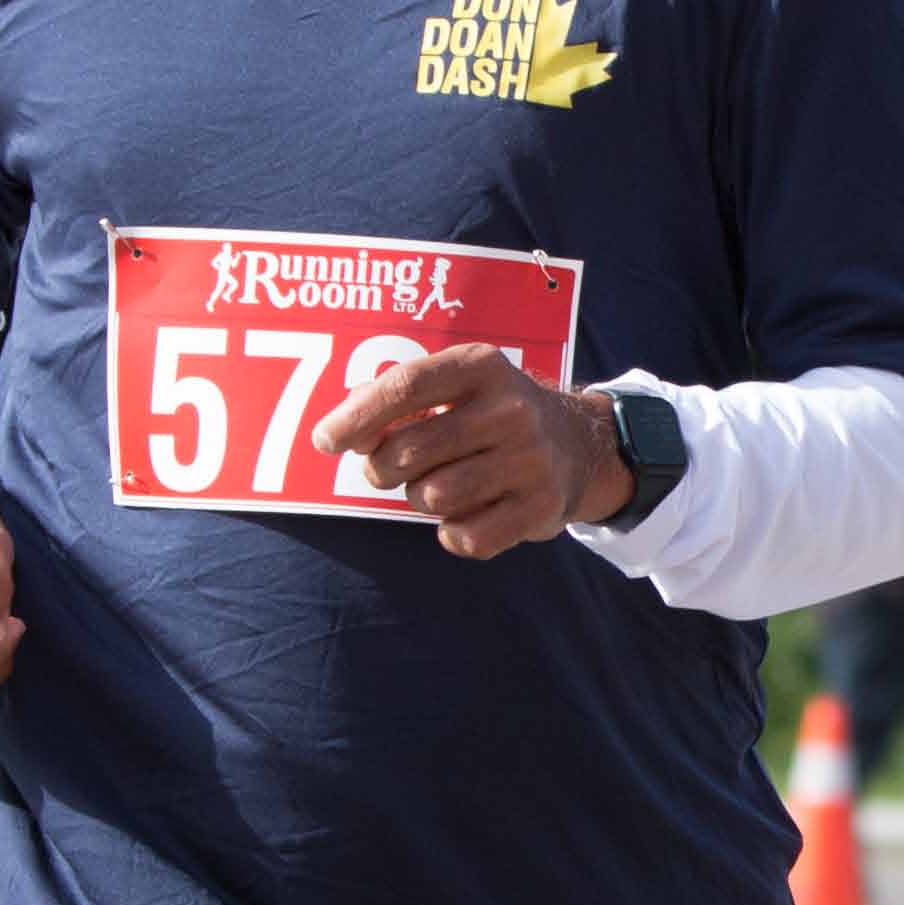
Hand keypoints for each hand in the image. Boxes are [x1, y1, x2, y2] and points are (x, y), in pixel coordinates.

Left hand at [312, 345, 621, 559]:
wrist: (577, 444)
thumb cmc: (486, 414)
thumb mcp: (452, 384)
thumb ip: (393, 398)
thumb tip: (338, 433)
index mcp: (481, 367)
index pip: (407, 386)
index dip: (357, 417)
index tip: (325, 441)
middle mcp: (511, 409)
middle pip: (408, 452)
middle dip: (382, 468)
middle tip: (392, 467)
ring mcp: (530, 460)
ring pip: (432, 497)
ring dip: (419, 498)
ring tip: (439, 485)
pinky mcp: (541, 508)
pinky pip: (464, 538)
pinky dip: (452, 532)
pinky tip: (468, 512)